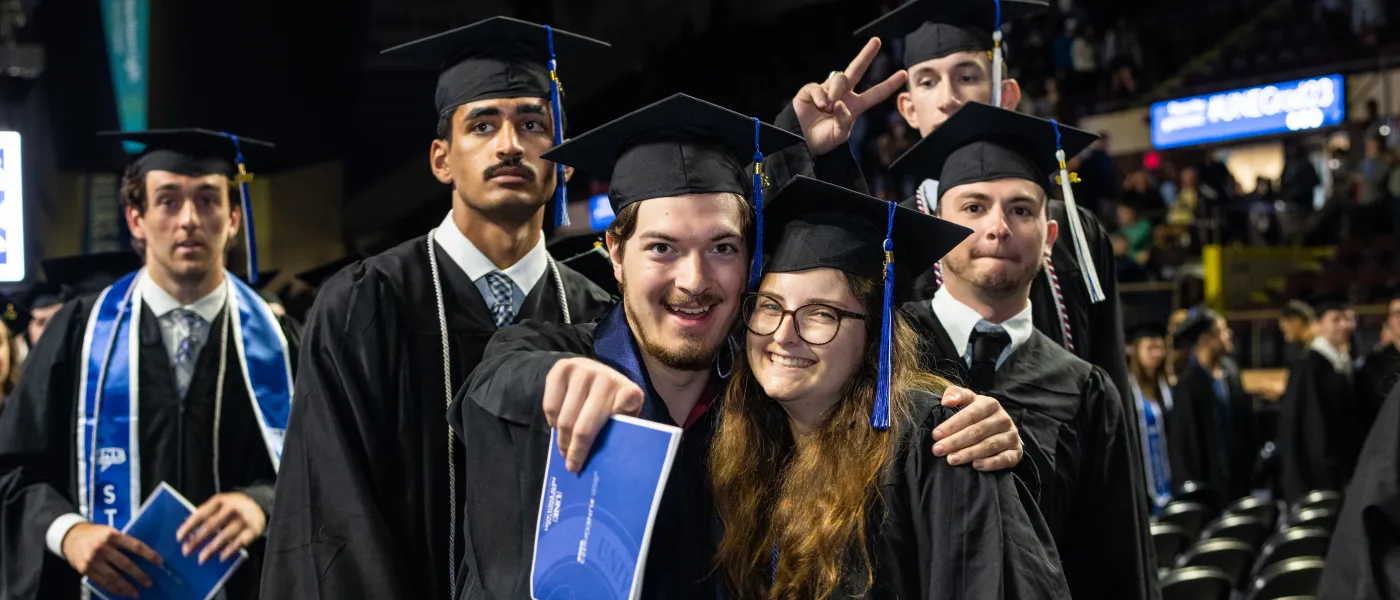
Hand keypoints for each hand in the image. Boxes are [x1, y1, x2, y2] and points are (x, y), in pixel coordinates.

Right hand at [61, 522, 162, 597]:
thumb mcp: (110, 531)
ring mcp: (93, 560)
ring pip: (113, 577)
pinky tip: (121, 593)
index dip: (149, 555)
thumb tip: (142, 555)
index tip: (159, 562)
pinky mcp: (85, 570)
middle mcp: (102, 548)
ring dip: (126, 587)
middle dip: (139, 575)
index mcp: (112, 535)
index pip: (135, 546)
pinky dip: (113, 589)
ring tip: (136, 593)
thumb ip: (123, 541)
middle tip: (149, 583)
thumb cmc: (95, 533)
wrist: (70, 536)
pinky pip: (102, 582)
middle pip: (125, 564)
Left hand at [176, 491, 265, 564]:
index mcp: (220, 500)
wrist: (261, 503)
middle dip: (198, 539)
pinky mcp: (255, 528)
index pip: (202, 513)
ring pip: (226, 533)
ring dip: (212, 547)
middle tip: (186, 551)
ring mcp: (244, 517)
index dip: (189, 525)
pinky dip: (231, 549)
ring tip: (202, 559)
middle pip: (213, 524)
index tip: (179, 538)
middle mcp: (233, 507)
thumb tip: (188, 533)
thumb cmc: (233, 508)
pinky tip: (222, 557)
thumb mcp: (220, 506)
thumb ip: (207, 515)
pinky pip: (241, 541)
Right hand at [543, 357, 644, 472]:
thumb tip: (617, 440)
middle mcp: (606, 376)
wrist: (592, 373)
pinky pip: (550, 407)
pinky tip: (558, 425)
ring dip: (562, 440)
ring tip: (565, 449)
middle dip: (576, 451)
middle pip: (584, 428)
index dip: (623, 407)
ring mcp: (583, 369)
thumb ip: (620, 428)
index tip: (619, 416)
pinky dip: (552, 422)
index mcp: (628, 390)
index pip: (629, 400)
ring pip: (564, 420)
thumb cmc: (609, 404)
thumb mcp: (622, 417)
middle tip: (572, 466)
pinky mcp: (562, 368)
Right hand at [792, 37, 907, 156]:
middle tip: (877, 41)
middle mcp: (842, 95)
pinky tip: (820, 105)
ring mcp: (826, 90)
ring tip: (829, 107)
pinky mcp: (811, 90)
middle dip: (866, 54)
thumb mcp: (839, 135)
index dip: (888, 84)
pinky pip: (819, 87)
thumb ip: (844, 121)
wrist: (800, 142)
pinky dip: (821, 96)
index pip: (875, 94)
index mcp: (854, 107)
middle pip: (856, 70)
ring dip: (837, 90)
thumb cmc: (822, 140)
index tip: (903, 74)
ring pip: (839, 78)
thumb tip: (838, 103)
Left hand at [932, 386, 1022, 470]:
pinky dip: (990, 463)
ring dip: (969, 453)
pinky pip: (1004, 459)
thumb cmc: (978, 414)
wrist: (1001, 430)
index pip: (970, 415)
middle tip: (938, 450)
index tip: (936, 435)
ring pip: (989, 446)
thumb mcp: (968, 400)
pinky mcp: (1016, 452)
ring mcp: (1011, 436)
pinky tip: (975, 466)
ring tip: (951, 460)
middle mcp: (1003, 419)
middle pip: (977, 431)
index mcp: (990, 404)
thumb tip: (946, 401)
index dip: (952, 425)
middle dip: (955, 441)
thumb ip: (956, 394)